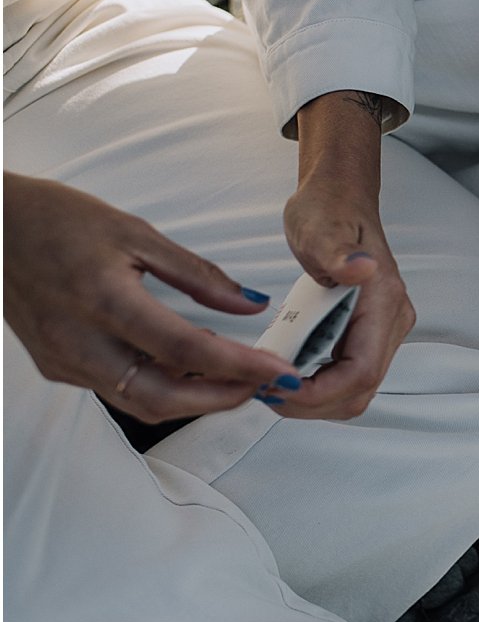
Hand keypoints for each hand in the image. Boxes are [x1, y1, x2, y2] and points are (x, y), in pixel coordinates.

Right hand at [3, 173, 303, 423]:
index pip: (185, 349)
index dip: (239, 367)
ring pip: (139, 402)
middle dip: (220, 400)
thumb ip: (198, 275)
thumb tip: (252, 304)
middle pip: (161, 398)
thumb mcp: (137, 233)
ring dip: (193, 399)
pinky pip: (117, 391)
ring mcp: (63, 360)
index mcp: (104, 300)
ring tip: (236, 378)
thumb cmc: (60, 219)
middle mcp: (79, 342)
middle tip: (263, 386)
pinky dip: (160, 387)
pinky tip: (189, 367)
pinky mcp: (56, 366)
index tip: (279, 373)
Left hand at [279, 92, 415, 419]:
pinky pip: (345, 377)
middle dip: (312, 403)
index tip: (276, 388)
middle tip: (264, 392)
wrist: (339, 199)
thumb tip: (361, 269)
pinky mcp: (367, 335)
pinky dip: (315, 386)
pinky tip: (284, 372)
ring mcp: (382, 331)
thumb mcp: (320, 228)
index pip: (360, 372)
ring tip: (270, 384)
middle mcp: (391, 322)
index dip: (319, 393)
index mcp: (384, 302)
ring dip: (312, 399)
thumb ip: (338, 253)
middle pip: (359, 391)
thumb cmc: (328, 211)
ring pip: (354, 391)